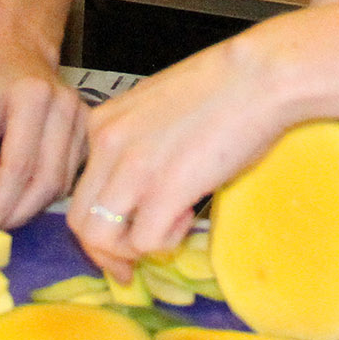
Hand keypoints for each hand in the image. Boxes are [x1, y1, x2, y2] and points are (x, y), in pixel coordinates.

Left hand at [0, 37, 87, 229]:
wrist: (16, 51)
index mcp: (32, 96)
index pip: (19, 166)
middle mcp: (66, 106)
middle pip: (46, 180)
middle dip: (15, 212)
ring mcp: (84, 119)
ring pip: (61, 184)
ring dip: (28, 205)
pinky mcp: (90, 132)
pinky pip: (68, 177)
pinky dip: (43, 193)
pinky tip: (19, 187)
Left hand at [67, 34, 290, 280]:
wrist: (259, 76)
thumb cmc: (224, 88)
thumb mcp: (159, 110)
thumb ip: (138, 144)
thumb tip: (143, 187)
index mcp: (103, 123)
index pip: (80, 190)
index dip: (102, 219)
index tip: (122, 236)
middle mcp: (106, 145)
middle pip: (79, 221)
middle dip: (105, 251)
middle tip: (133, 263)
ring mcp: (132, 168)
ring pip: (99, 238)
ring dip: (133, 249)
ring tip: (170, 227)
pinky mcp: (164, 190)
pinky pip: (144, 241)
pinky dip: (167, 240)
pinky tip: (190, 213)